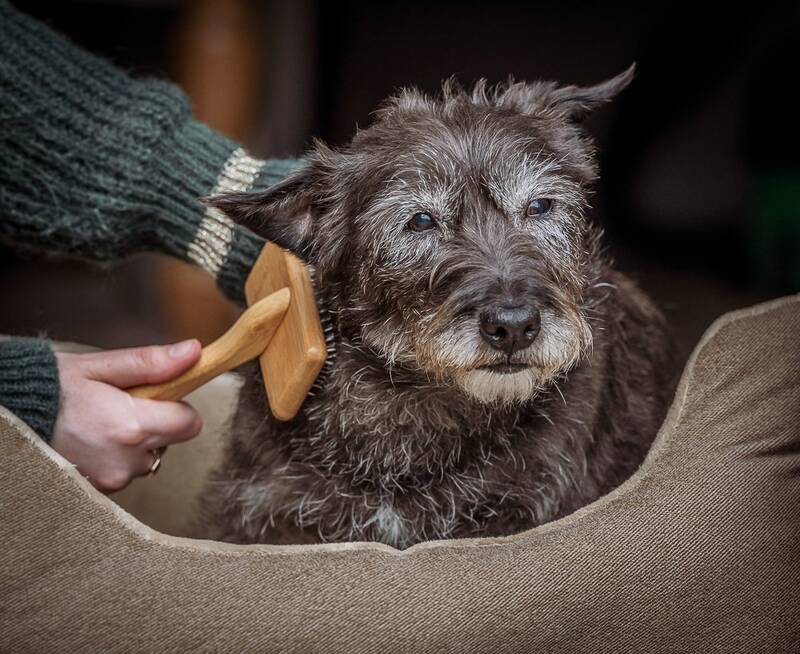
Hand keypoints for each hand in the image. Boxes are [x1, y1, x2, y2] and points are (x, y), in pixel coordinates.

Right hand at [52, 340, 202, 491]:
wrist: (8, 419)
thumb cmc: (51, 388)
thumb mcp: (100, 366)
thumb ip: (151, 363)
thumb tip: (193, 354)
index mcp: (132, 427)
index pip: (190, 423)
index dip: (178, 406)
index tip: (157, 395)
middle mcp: (126, 461)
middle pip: (170, 441)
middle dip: (155, 422)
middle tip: (119, 405)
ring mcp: (111, 480)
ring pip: (147, 458)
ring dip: (134, 442)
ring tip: (99, 423)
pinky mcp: (98, 491)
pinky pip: (125, 471)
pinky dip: (116, 456)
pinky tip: (91, 440)